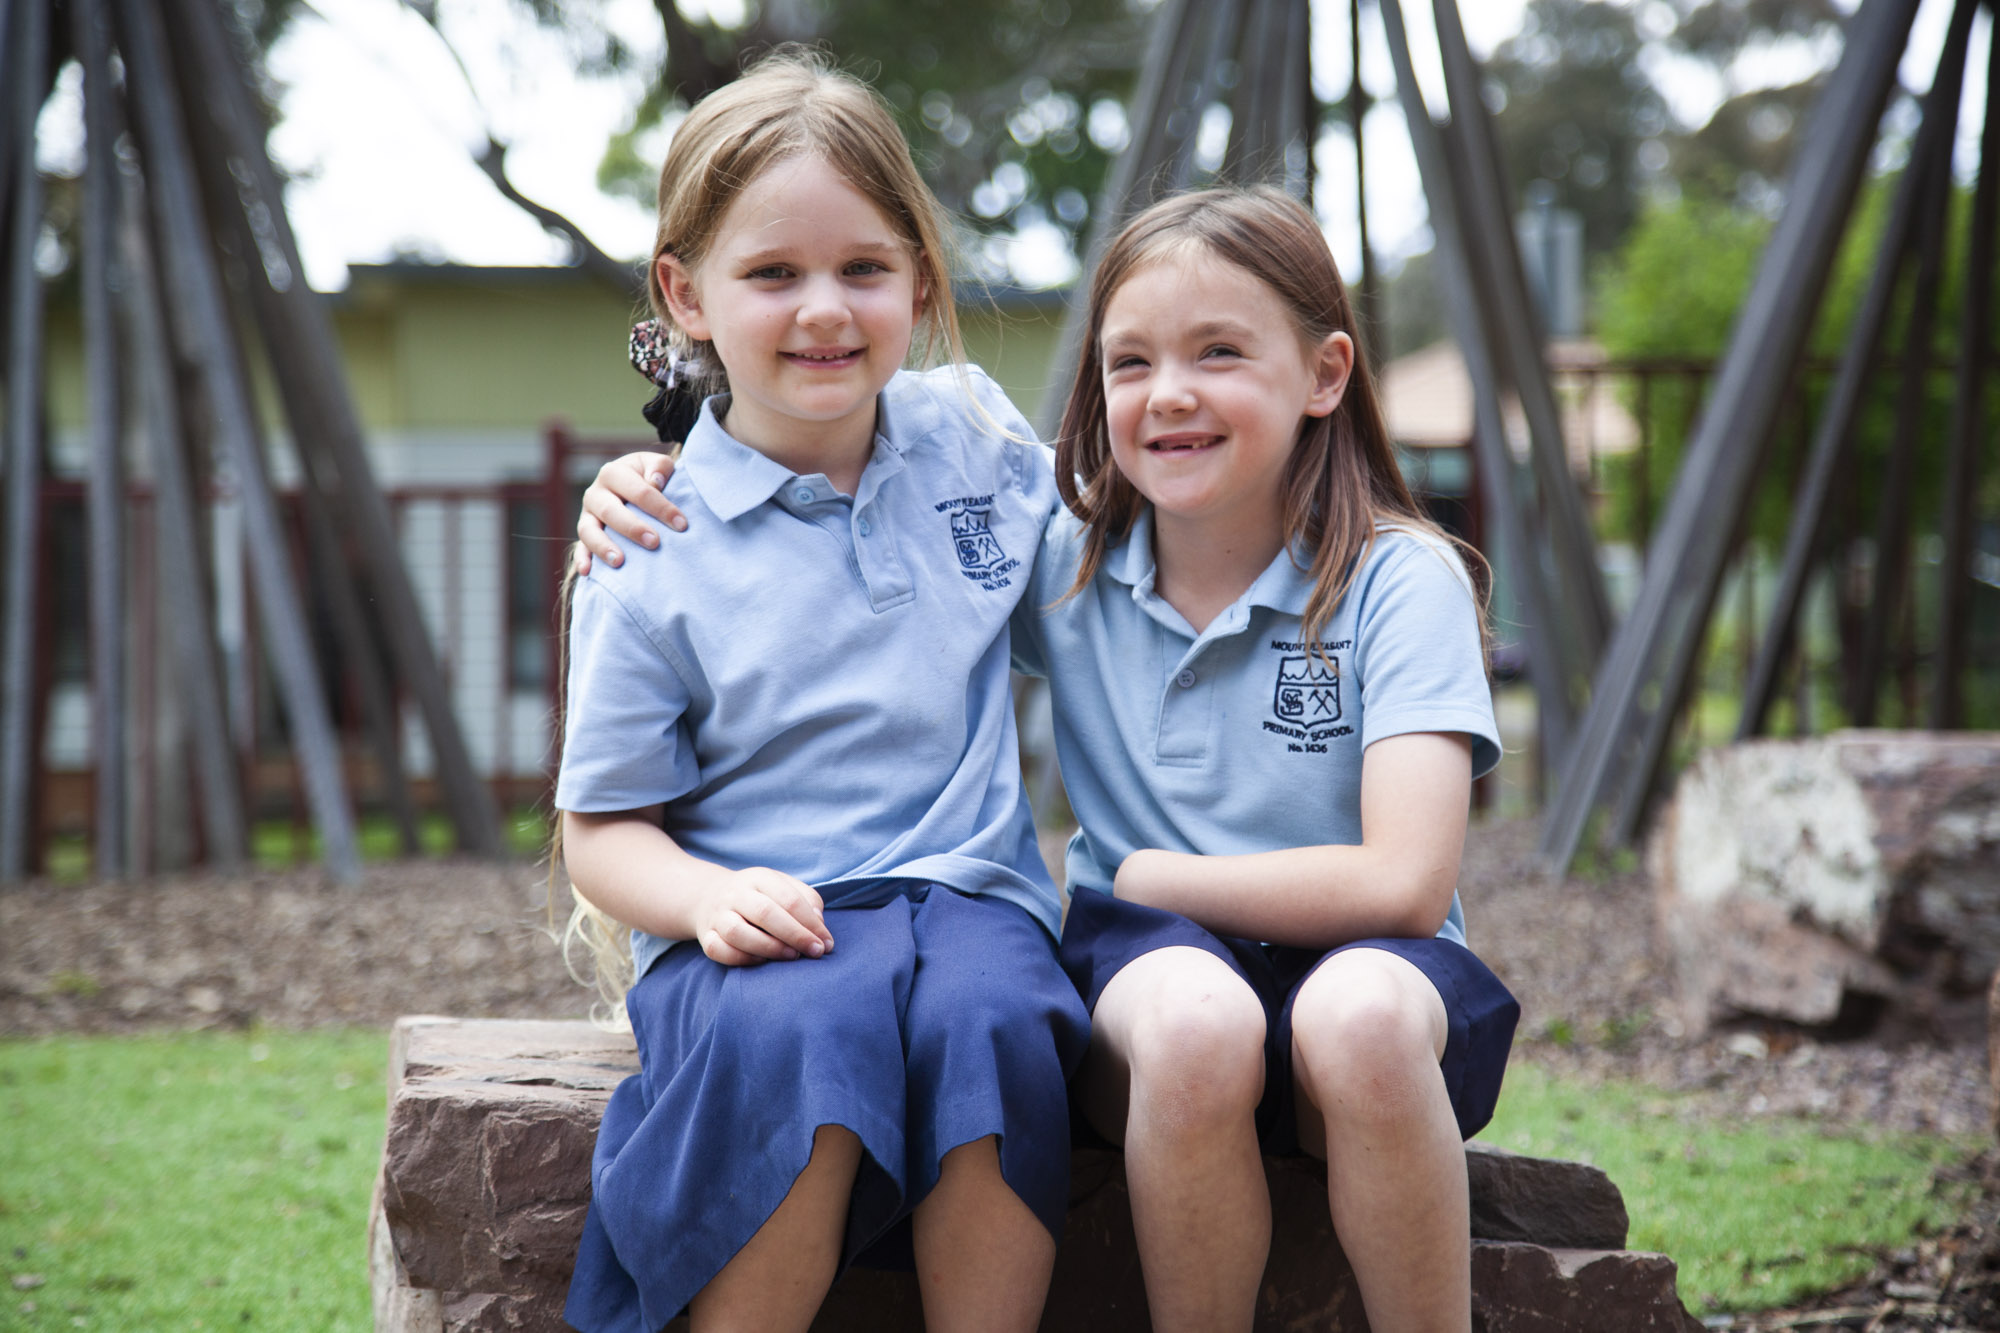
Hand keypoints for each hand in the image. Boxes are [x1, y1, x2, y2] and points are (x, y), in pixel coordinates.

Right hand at [574, 451, 684, 575]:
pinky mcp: (584, 534)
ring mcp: (587, 515)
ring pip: (588, 531)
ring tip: (620, 562)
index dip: (661, 507)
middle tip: (654, 542)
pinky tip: (588, 572)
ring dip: (603, 546)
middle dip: (633, 528)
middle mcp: (595, 493)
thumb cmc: (648, 476)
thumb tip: (655, 481)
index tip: (681, 524)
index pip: (638, 490)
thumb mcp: (655, 465)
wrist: (631, 484)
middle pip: (610, 510)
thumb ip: (659, 467)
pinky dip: (581, 559)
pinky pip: (579, 548)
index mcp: (613, 473)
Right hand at [693, 866, 836, 966]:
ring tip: (791, 956)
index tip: (826, 942)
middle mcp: (735, 894)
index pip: (788, 898)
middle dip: (795, 935)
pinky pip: (718, 950)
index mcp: (759, 878)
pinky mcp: (705, 936)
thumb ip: (807, 900)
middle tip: (815, 952)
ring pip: (737, 932)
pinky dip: (741, 958)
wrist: (709, 896)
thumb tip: (819, 924)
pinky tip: (761, 960)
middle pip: (765, 912)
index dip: (811, 922)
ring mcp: (717, 915)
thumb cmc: (759, 896)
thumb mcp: (783, 887)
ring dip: (769, 947)